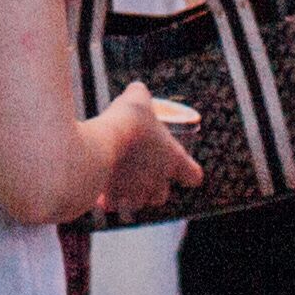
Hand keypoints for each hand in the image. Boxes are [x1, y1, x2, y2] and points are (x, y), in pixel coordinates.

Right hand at [88, 85, 203, 216]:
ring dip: (129, 193)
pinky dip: (106, 199)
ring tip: (118, 179)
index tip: (179, 166)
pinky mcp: (114, 197)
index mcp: (173, 159)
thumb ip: (141, 95)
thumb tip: (137, 90)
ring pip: (137, 202)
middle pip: (161, 195)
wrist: (105, 140)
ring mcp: (136, 192)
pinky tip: (100, 189)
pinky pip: (111, 204)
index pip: (194, 176)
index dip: (188, 172)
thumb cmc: (128, 119)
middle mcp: (158, 181)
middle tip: (140, 172)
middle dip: (152, 188)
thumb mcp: (138, 98)